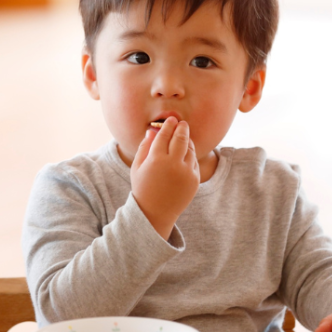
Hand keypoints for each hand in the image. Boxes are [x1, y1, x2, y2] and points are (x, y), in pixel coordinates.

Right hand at [130, 117, 199, 239]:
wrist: (155, 212)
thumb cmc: (143, 187)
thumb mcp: (137, 167)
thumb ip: (144, 147)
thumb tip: (152, 131)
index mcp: (156, 159)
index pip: (165, 135)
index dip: (168, 125)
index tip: (171, 119)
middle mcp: (173, 164)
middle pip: (181, 138)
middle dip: (182, 128)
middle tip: (182, 123)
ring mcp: (186, 172)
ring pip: (190, 149)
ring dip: (188, 140)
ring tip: (184, 136)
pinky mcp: (194, 180)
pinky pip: (194, 162)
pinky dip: (190, 155)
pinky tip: (186, 152)